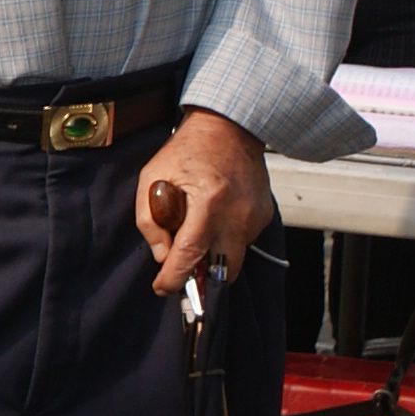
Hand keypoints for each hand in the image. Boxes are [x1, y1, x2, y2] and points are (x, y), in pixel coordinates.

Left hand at [134, 110, 270, 294]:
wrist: (229, 128)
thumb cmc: (186, 150)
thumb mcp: (152, 177)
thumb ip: (149, 220)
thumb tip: (162, 256)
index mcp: (208, 201)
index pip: (190, 253)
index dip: (174, 277)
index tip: (162, 287)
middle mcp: (237, 214)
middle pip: (222, 271)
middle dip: (201, 280)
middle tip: (182, 274)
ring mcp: (255, 216)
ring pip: (233, 259)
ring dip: (213, 259)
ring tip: (196, 236)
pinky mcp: (264, 216)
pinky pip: (244, 243)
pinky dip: (226, 242)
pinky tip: (215, 221)